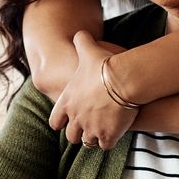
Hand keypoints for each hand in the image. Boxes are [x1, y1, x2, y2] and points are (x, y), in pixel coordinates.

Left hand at [48, 31, 135, 149]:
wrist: (123, 79)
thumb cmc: (104, 64)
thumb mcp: (89, 50)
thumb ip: (81, 41)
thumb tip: (80, 33)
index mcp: (67, 102)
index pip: (55, 121)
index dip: (60, 122)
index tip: (65, 123)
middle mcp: (75, 119)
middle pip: (71, 136)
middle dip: (78, 133)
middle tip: (86, 128)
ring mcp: (91, 129)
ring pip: (88, 142)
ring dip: (93, 138)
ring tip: (101, 132)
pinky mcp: (108, 136)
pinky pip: (105, 146)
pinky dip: (109, 141)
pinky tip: (114, 135)